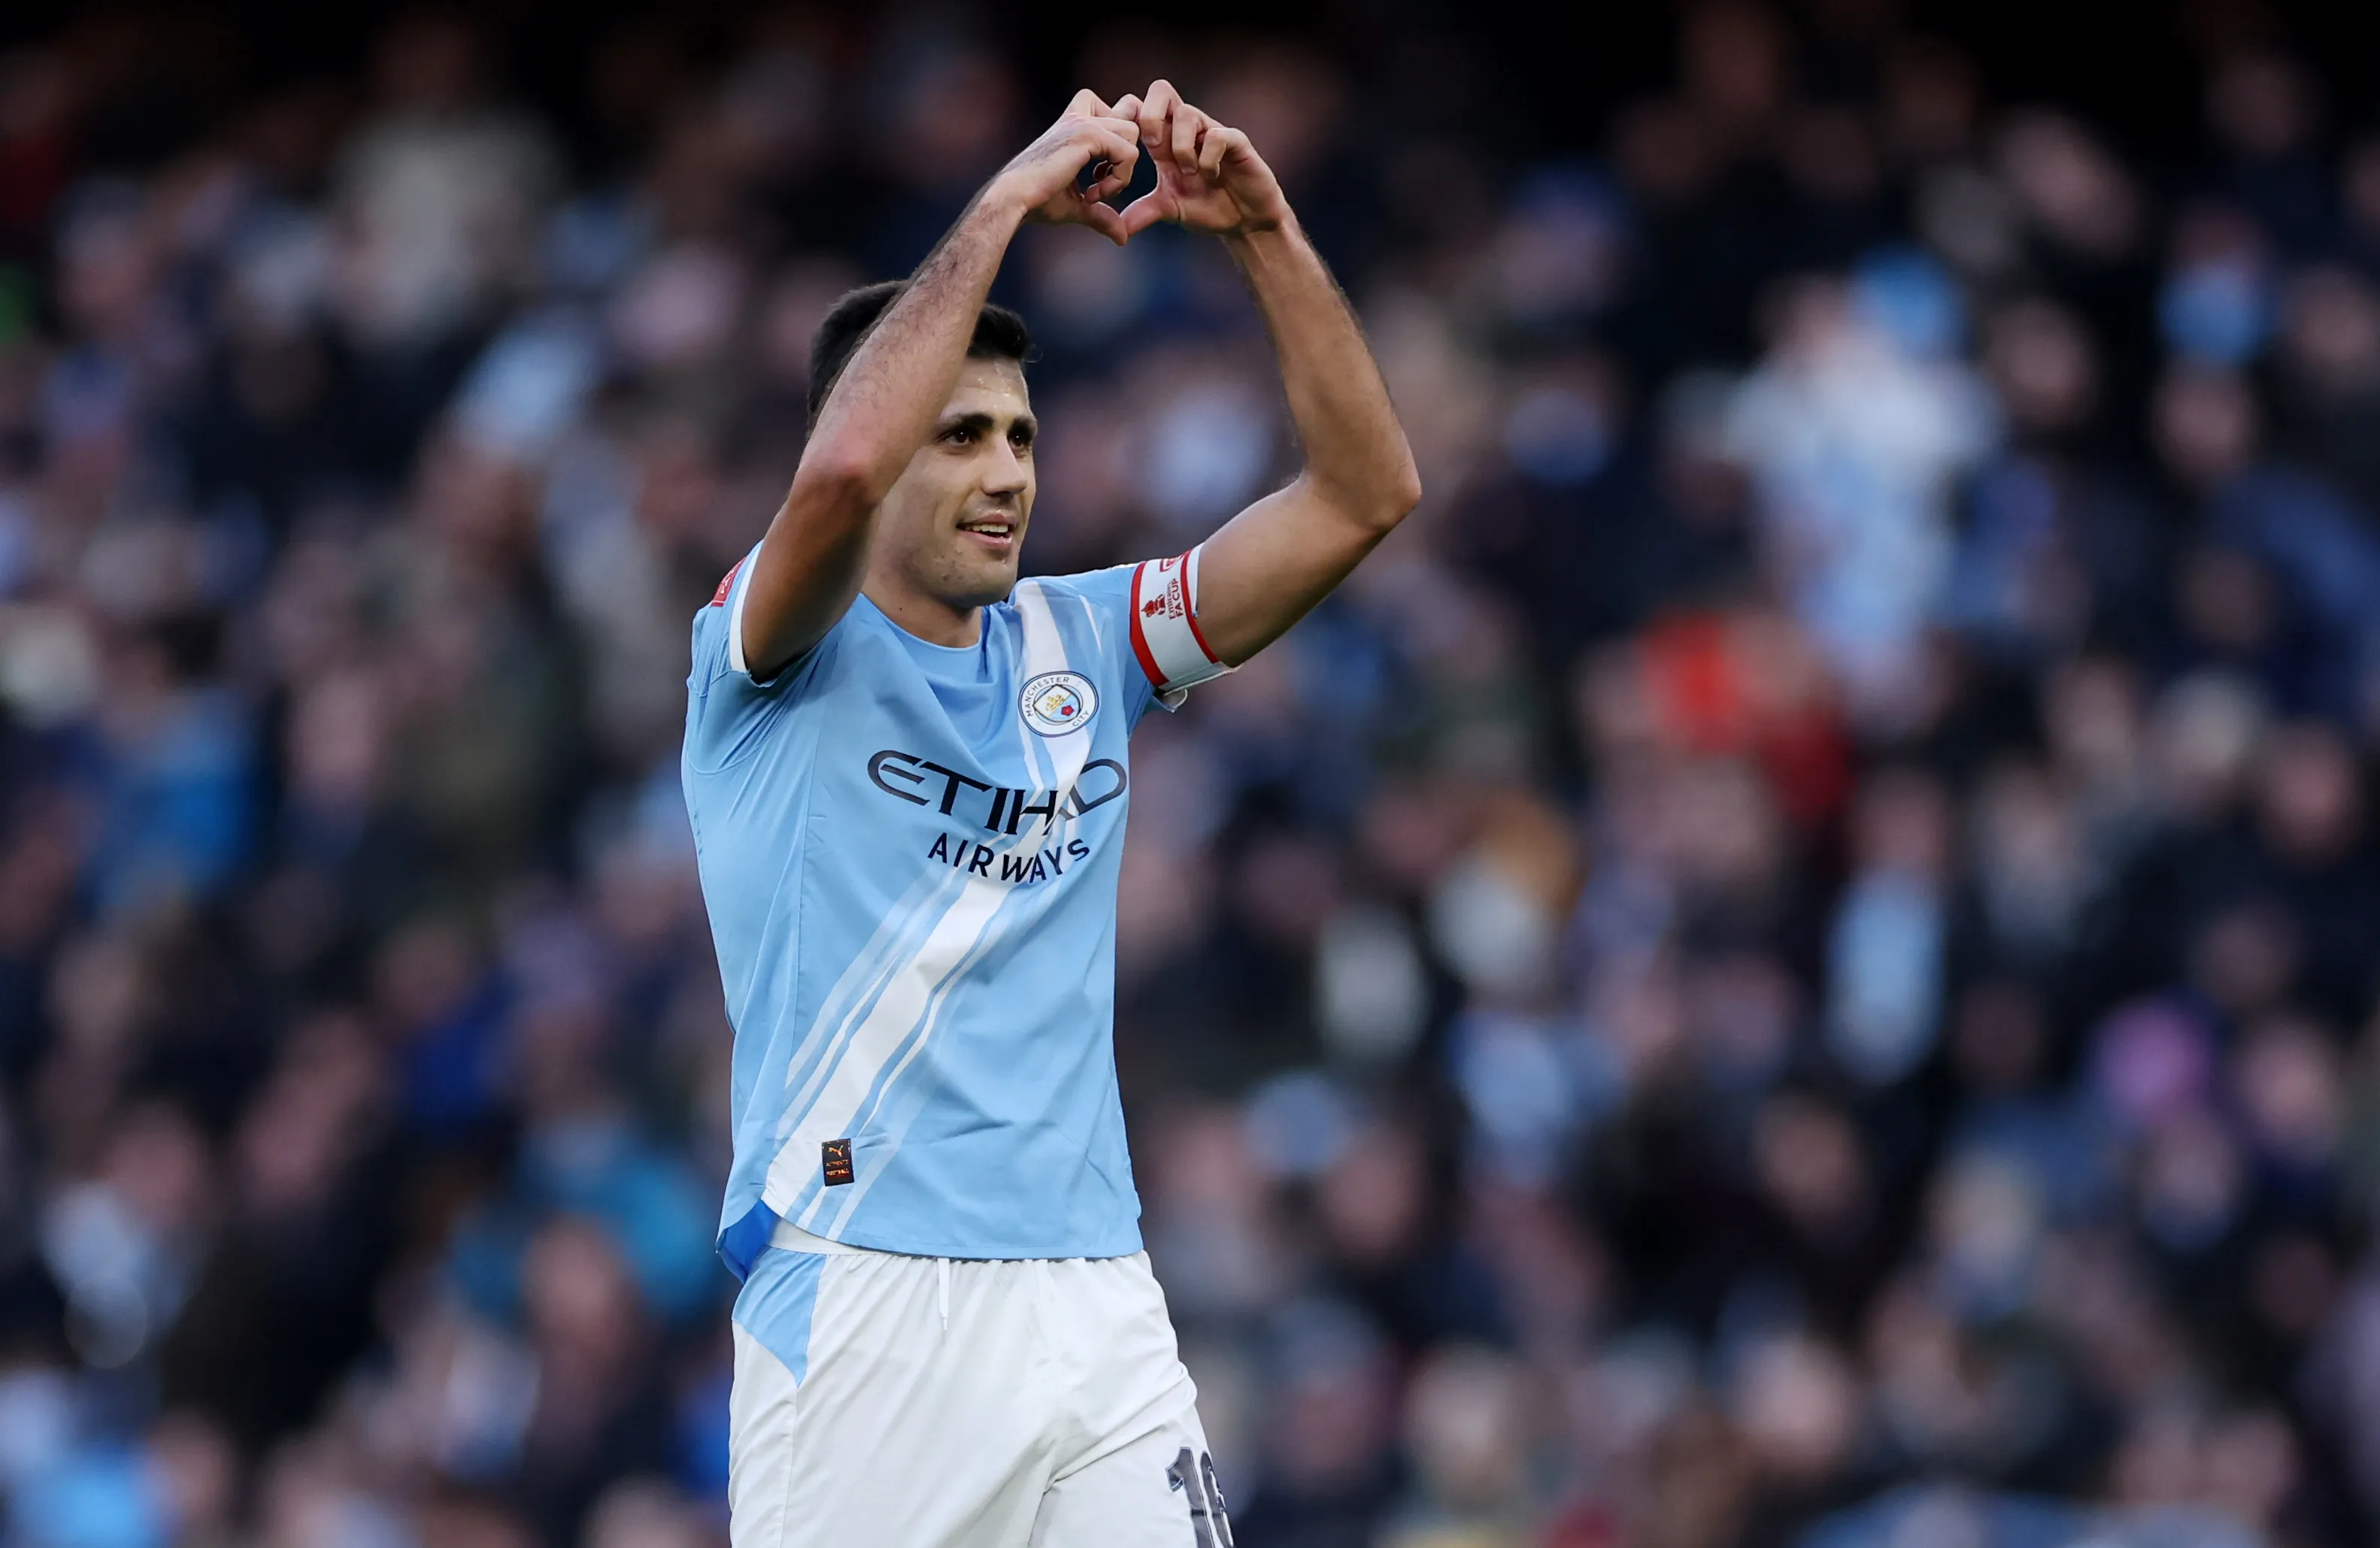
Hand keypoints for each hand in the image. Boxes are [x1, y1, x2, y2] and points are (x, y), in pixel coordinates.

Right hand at [990, 90, 1141, 244]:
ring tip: (1098, 191)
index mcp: (1074, 124)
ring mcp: (1083, 122)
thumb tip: (1123, 237)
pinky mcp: (1087, 134)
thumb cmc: (1037, 201)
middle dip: (1126, 158)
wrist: (1014, 199)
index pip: (1116, 110)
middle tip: (1102, 183)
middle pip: (1130, 123)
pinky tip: (1093, 195)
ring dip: (1123, 170)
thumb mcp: (1077, 204)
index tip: (1103, 171)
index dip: (1121, 140)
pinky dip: (1119, 179)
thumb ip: (1101, 213)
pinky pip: (1128, 152)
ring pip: (1132, 133)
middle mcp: (1079, 117)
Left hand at [1113, 81, 1291, 241]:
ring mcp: (1211, 132)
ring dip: (1182, 147)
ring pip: (1187, 112)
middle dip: (1150, 118)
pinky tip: (1212, 176)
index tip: (1127, 153)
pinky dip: (1209, 158)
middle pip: (1160, 90)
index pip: (1139, 107)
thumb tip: (1115, 230)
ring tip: (1190, 173)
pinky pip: (1217, 134)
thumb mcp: (1168, 210)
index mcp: (1165, 140)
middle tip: (1155, 150)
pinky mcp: (1236, 141)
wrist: (1245, 221)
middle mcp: (1187, 130)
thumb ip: (1141, 213)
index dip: (1128, 120)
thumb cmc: (1208, 208)